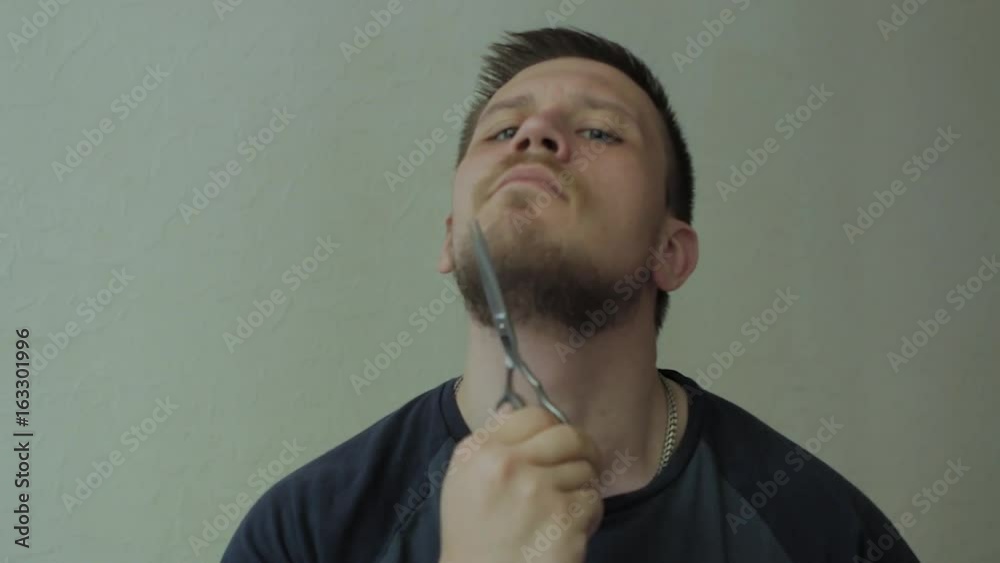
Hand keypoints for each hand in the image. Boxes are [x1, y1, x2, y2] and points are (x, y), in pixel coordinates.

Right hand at [439, 405, 603, 562]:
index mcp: (481, 452)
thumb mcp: (462, 481)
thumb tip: (512, 408)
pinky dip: (587, 516)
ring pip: (585, 470)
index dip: (552, 428)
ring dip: (582, 488)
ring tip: (564, 509)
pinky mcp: (564, 521)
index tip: (557, 445)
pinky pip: (593, 502)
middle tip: (585, 465)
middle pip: (569, 436)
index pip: (534, 415)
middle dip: (584, 450)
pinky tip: (567, 530)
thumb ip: (489, 443)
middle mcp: (509, 466)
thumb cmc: (472, 535)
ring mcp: (539, 493)